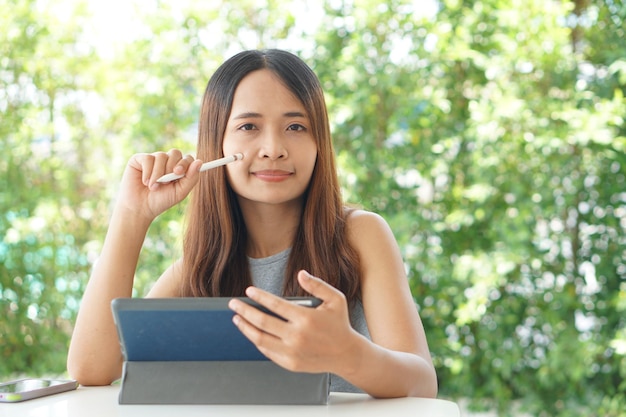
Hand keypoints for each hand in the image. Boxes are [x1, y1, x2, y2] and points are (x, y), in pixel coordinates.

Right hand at [116, 149, 202, 220]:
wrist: (140, 208)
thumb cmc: (161, 201)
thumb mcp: (180, 192)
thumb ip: (191, 178)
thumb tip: (200, 162)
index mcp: (178, 169)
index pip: (187, 158)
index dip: (185, 163)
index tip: (178, 172)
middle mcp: (167, 162)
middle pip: (175, 153)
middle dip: (172, 166)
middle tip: (166, 179)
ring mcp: (153, 159)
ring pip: (161, 156)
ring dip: (158, 174)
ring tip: (153, 187)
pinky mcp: (139, 159)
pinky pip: (147, 158)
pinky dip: (148, 172)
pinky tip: (145, 182)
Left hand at [229, 270, 363, 374]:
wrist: (346, 354)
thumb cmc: (339, 324)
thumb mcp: (335, 299)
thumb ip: (317, 285)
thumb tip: (301, 274)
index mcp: (306, 318)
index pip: (275, 305)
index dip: (259, 297)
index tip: (249, 291)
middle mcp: (297, 336)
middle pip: (262, 322)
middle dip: (244, 311)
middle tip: (234, 304)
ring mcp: (292, 352)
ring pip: (260, 339)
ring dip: (245, 327)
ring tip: (237, 319)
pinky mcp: (290, 363)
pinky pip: (268, 352)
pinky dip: (257, 341)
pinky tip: (251, 333)